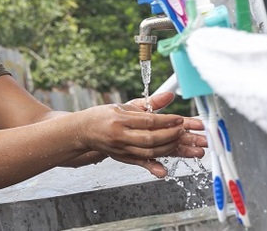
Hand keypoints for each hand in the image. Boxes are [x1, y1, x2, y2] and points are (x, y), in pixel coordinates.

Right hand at [77, 92, 206, 177]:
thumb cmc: (103, 116)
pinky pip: (140, 163)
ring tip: (180, 143)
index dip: (167, 121)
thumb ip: (150, 102)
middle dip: (171, 136)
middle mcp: (121, 135)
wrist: (83, 131)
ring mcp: (121, 149)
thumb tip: (169, 95)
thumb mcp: (125, 105)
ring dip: (168, 148)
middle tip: (183, 131)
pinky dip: (153, 167)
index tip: (180, 119)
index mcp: (121, 119)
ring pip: (148, 151)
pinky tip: (164, 171)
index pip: (148, 121)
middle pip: (151, 138)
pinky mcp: (123, 158)